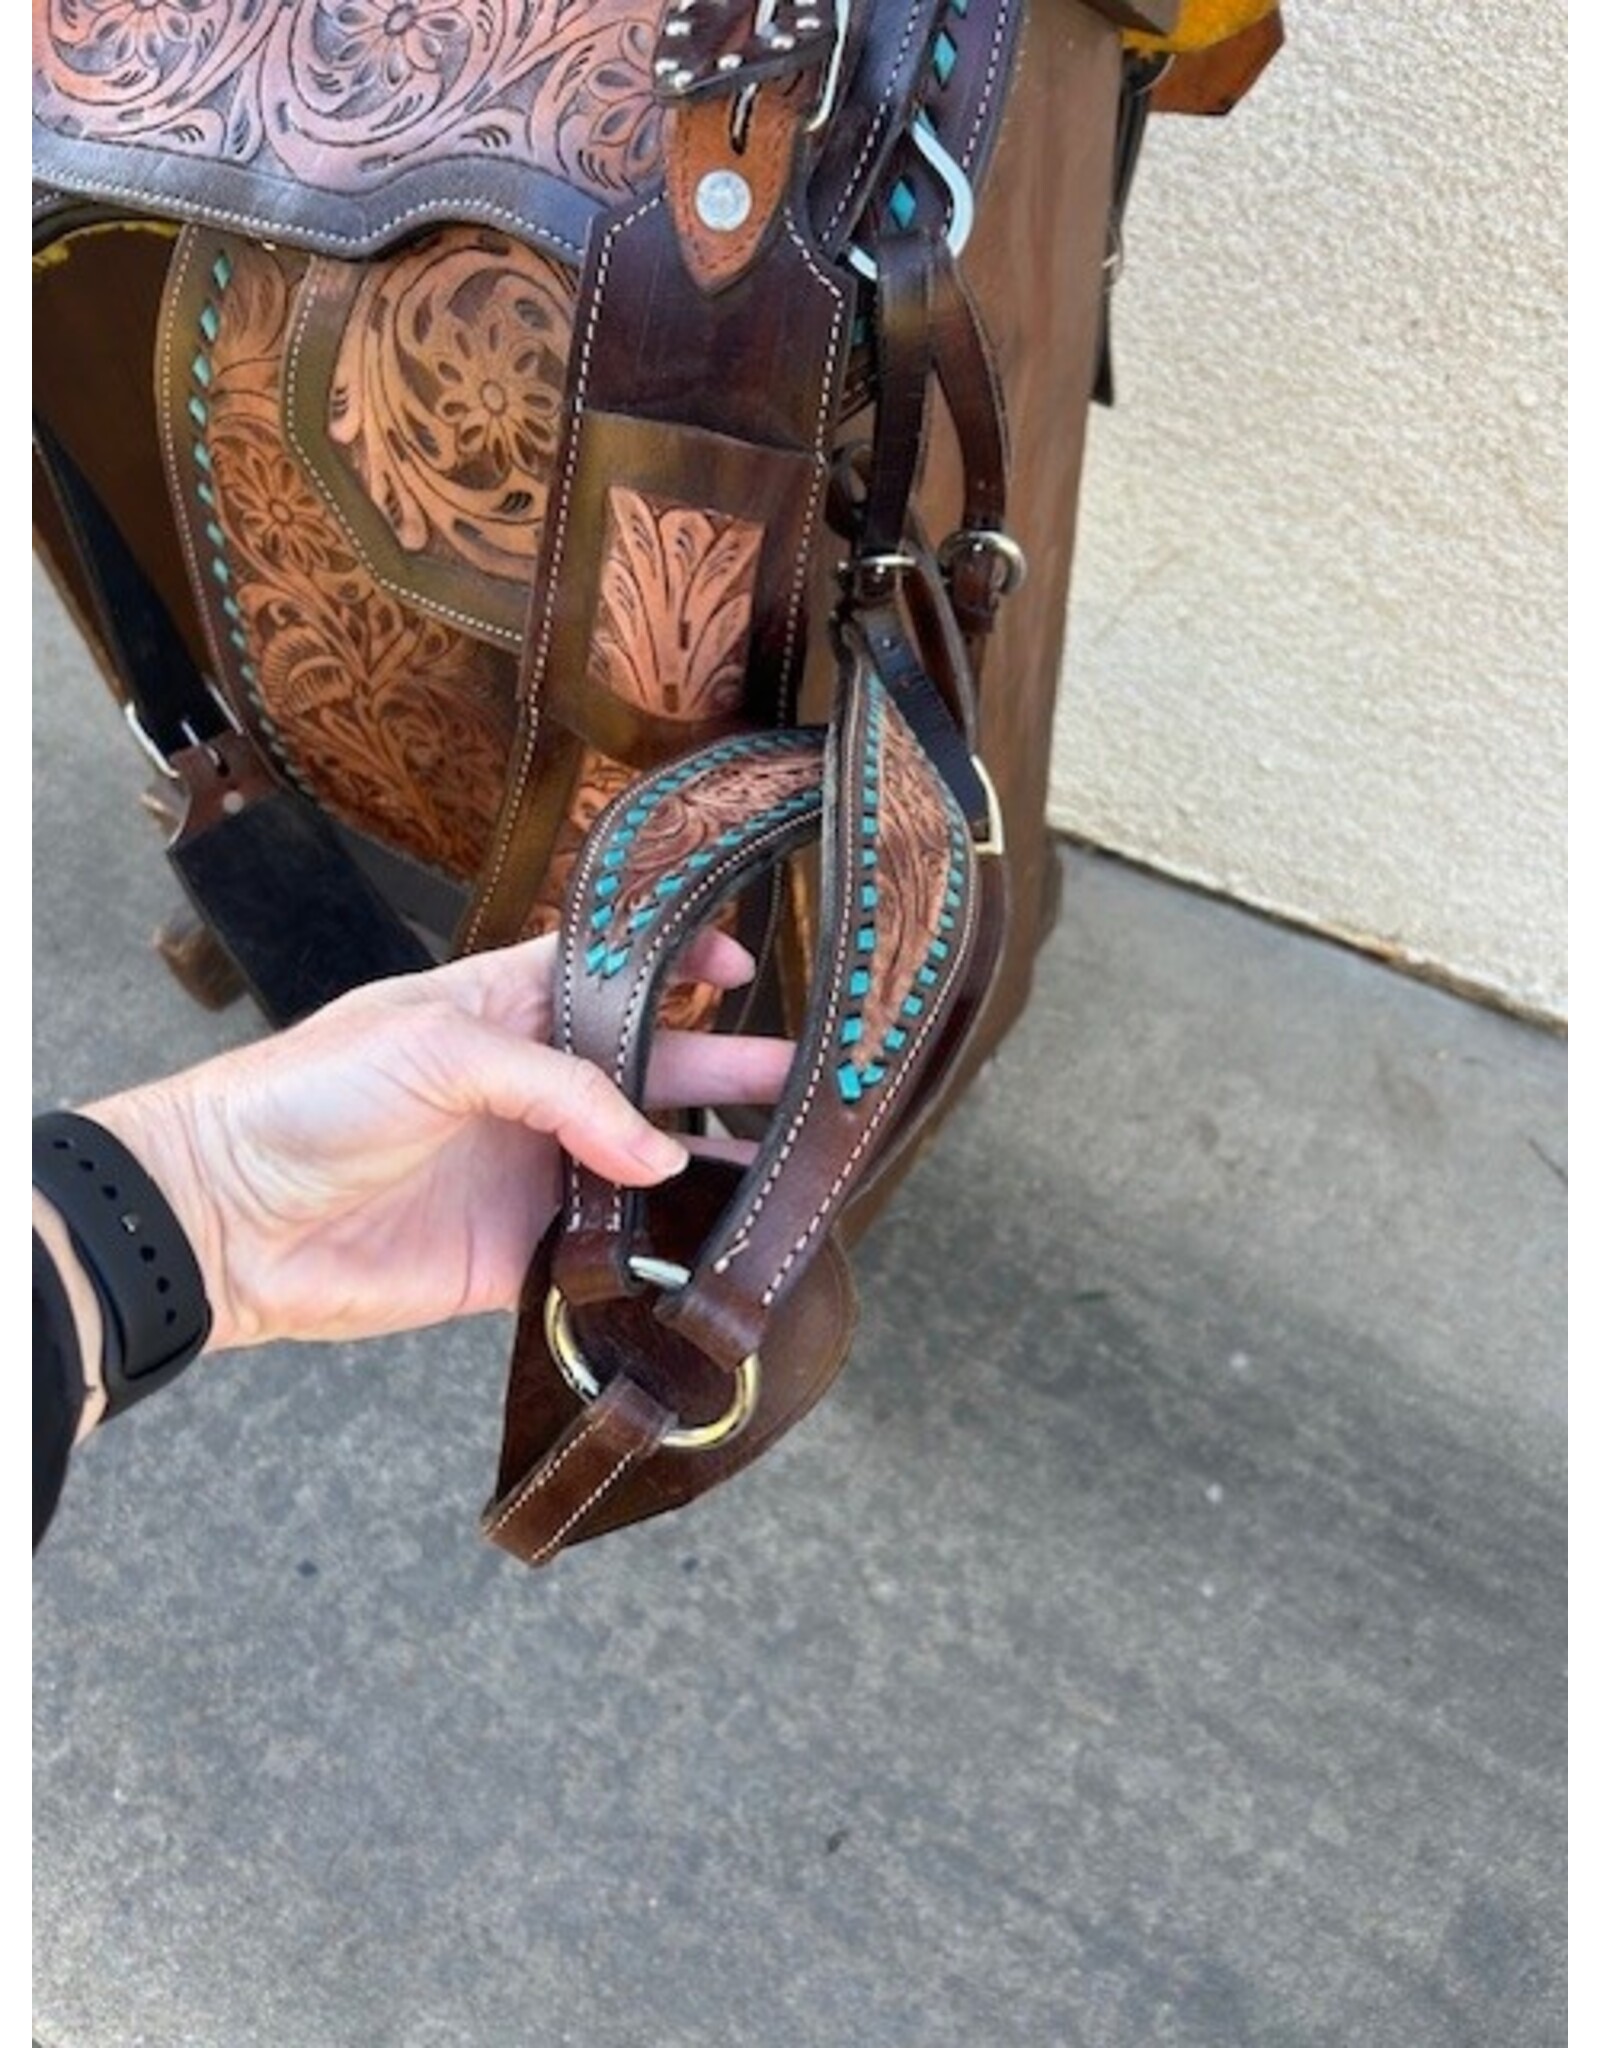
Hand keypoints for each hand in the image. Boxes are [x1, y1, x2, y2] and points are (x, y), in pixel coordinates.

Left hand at [81, 931, 789, 1356]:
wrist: (224, 1218)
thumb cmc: (307, 1097)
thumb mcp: (436, 1046)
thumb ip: (560, 1090)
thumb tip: (654, 1157)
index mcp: (503, 1010)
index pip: (608, 976)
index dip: (675, 967)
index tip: (742, 969)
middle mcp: (526, 1090)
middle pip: (650, 1075)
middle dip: (727, 1073)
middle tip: (806, 1082)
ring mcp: (525, 1173)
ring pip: (638, 1170)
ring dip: (706, 1169)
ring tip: (786, 1171)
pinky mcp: (513, 1256)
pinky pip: (603, 1257)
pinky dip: (655, 1258)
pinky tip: (712, 1255)